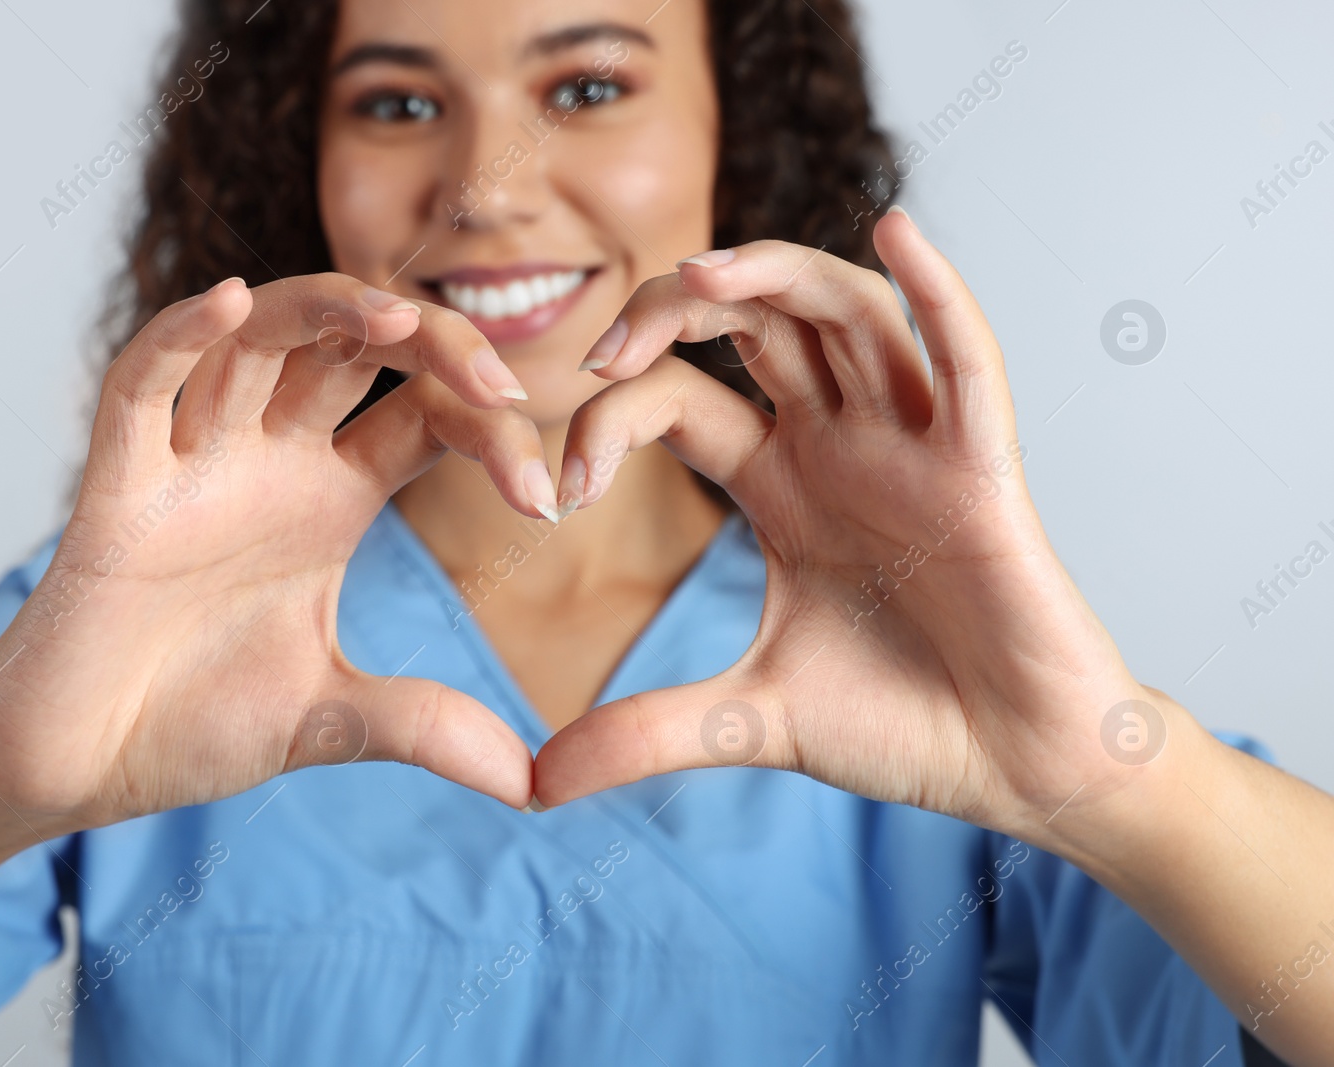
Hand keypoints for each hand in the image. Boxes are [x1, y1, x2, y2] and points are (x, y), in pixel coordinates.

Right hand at [0, 274, 555, 833]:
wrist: (80, 765)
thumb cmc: (192, 723)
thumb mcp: (332, 717)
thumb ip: (426, 727)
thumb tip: (531, 786)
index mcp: (331, 497)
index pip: (426, 417)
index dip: (491, 431)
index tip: (546, 498)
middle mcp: (270, 459)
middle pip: (359, 349)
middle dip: (435, 343)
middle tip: (502, 385)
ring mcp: (194, 460)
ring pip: (261, 337)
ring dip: (326, 310)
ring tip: (397, 316)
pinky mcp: (118, 482)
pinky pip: (143, 383)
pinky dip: (182, 337)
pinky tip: (231, 303)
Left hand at [534, 215, 1176, 837]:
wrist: (1018, 770)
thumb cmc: (905, 725)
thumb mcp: (751, 721)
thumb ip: (646, 733)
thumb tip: (535, 784)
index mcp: (784, 484)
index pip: (681, 405)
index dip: (612, 421)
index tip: (559, 491)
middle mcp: (844, 446)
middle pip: (757, 327)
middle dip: (676, 312)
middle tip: (602, 348)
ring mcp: (914, 449)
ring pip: (848, 316)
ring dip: (777, 278)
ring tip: (701, 274)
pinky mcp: (985, 473)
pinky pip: (968, 365)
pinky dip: (939, 295)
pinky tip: (897, 232)